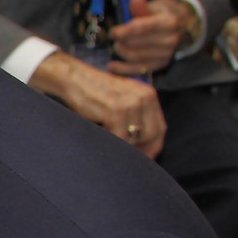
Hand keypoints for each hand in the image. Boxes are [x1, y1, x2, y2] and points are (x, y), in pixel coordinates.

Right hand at [29, 51, 166, 156]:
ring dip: (123, 144)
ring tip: (111, 140)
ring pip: (135, 137)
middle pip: (151, 134)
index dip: (154, 145)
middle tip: (129, 158)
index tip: (147, 157)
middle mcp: (144, 97)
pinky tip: (103, 134)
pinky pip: (120, 136)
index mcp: (148, 95)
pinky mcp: (116, 110)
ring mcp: (131, 104)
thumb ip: (138, 114)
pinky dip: (112, 141)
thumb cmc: (97, 92)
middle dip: (141, 149)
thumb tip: (143, 142)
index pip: (160, 127)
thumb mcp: (125, 98)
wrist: (76, 79)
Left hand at [108, 0, 193, 73]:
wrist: (186, 27)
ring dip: (121, 52)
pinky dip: (123, 69)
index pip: (141, 28)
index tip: (113, 32)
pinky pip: (139, 69)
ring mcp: (166, 54)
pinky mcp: (161, 64)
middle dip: (121, 40)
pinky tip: (112, 66)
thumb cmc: (167, 13)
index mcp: (168, 22)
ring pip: (135, 56)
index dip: (123, 31)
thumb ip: (143, 6)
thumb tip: (134, 1)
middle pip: (136, 43)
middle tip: (114, 37)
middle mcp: (169, 40)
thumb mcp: (157, 4)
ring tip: (117, 45)